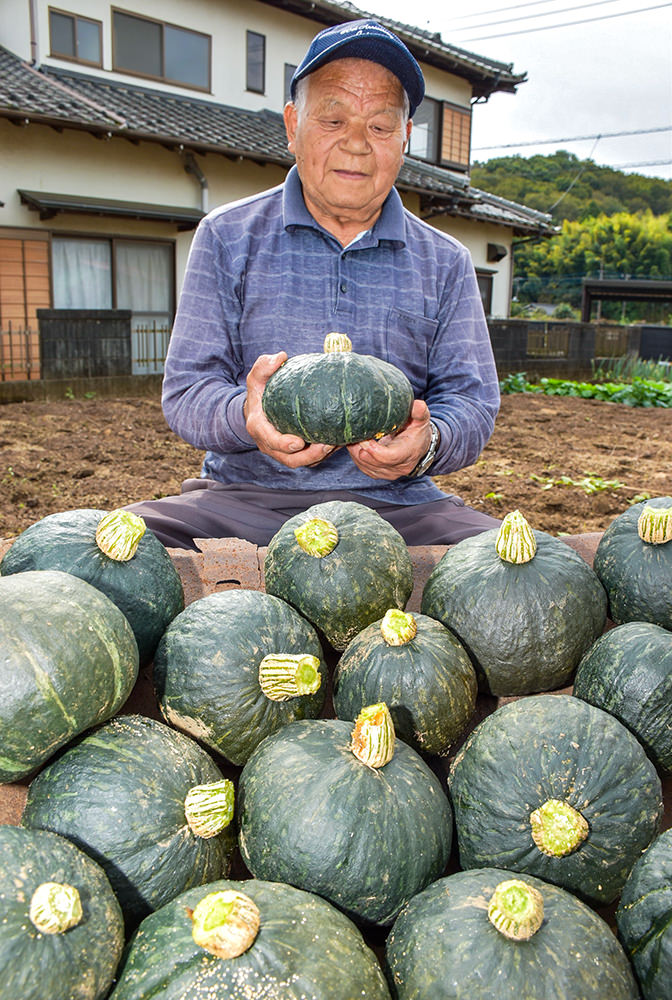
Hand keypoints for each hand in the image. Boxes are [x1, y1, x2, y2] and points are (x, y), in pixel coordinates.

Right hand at [244, 353, 338, 467]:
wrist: (258, 408)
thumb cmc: (260, 391)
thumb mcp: (257, 377)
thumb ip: (264, 366)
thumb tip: (281, 357)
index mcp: (259, 428)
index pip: (271, 441)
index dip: (284, 445)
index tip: (299, 442)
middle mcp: (270, 445)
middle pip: (290, 460)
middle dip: (309, 456)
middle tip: (327, 445)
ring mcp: (282, 451)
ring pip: (302, 462)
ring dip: (320, 457)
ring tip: (337, 444)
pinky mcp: (294, 453)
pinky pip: (309, 458)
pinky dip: (323, 455)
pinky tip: (339, 442)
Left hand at [347, 399, 432, 479]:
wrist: (420, 447)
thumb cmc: (418, 432)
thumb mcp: (422, 420)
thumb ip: (419, 412)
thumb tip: (417, 404)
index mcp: (408, 453)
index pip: (388, 457)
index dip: (374, 449)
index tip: (365, 437)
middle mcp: (398, 467)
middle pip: (374, 462)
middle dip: (361, 449)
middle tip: (353, 434)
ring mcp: (388, 473)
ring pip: (366, 466)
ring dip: (356, 453)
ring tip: (352, 438)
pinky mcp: (379, 474)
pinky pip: (364, 468)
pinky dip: (356, 457)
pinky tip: (353, 445)